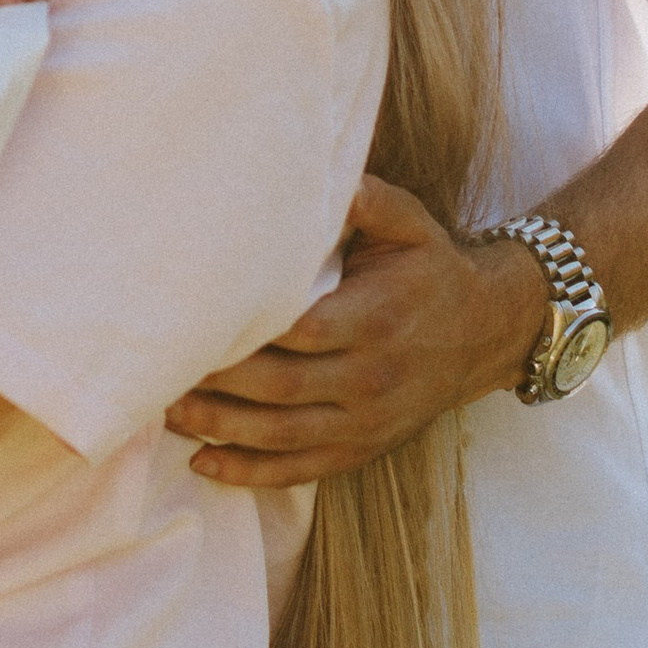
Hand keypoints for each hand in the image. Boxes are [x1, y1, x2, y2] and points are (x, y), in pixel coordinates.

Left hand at [169, 173, 547, 484]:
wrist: (487, 330)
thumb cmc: (431, 268)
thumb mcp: (410, 225)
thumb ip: (367, 199)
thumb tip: (329, 175)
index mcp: (375, 317)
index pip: (298, 331)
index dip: (244, 330)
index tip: (193, 318)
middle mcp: (371, 376)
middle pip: (279, 386)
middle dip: (216, 380)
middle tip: (159, 366)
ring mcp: (367, 420)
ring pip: (281, 435)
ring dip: (219, 427)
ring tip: (167, 411)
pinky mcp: (363, 447)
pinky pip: (300, 470)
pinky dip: (249, 472)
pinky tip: (203, 463)